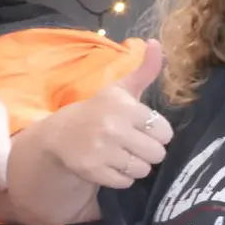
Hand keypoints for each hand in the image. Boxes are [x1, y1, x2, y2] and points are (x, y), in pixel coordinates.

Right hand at [39, 38, 169, 188]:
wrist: (60, 135)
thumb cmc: (99, 110)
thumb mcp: (121, 89)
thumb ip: (145, 70)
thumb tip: (156, 42)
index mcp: (125, 107)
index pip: (164, 132)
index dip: (156, 132)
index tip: (142, 129)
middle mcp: (113, 128)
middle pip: (156, 153)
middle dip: (148, 151)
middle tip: (133, 145)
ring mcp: (102, 151)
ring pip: (142, 169)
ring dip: (135, 165)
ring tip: (122, 155)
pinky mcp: (93, 171)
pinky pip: (125, 182)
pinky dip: (121, 177)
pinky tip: (110, 165)